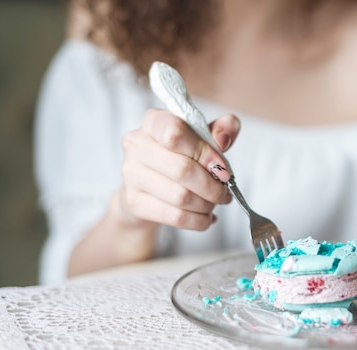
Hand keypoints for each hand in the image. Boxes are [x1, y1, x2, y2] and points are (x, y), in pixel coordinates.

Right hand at [117, 109, 240, 230]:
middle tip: (224, 192)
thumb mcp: (204, 137)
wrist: (149, 186)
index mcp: (154, 121)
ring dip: (207, 204)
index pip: (176, 133)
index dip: (204, 152)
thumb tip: (223, 138)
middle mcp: (137, 144)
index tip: (221, 167)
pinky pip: (175, 217)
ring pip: (181, 197)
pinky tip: (205, 217)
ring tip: (214, 203)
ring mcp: (132, 174)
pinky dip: (198, 221)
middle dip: (212, 186)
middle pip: (182, 169)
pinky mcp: (134, 202)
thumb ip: (222, 128)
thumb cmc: (180, 156)